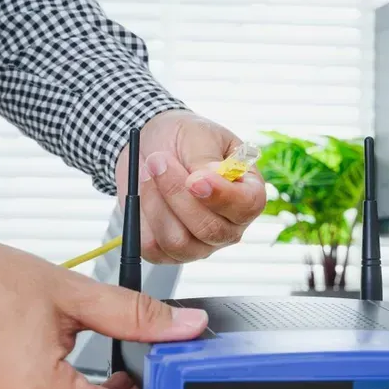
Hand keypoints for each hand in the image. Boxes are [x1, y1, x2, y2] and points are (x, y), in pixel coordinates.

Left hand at [115, 110, 266, 263]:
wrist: (152, 148)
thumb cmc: (185, 139)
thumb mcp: (198, 135)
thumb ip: (204, 159)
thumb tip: (204, 181)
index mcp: (247, 193)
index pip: (247, 207)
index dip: (222, 196)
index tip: (194, 179)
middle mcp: (228, 225)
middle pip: (209, 230)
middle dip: (176, 194)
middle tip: (158, 161)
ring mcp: (200, 244)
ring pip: (178, 242)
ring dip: (155, 204)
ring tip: (148, 173)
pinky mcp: (168, 252)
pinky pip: (152, 248)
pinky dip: (141, 218)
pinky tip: (143, 195)